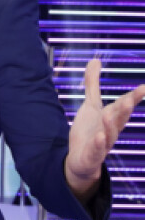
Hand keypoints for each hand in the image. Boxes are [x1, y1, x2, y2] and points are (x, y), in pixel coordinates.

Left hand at [65, 58, 144, 200]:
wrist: (80, 160)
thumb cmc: (90, 131)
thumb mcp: (91, 105)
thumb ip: (93, 84)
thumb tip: (95, 59)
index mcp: (112, 117)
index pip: (123, 105)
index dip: (133, 97)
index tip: (144, 87)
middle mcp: (110, 130)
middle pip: (120, 119)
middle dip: (125, 109)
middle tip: (130, 99)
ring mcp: (103, 144)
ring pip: (110, 134)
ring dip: (111, 125)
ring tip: (109, 114)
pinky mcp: (92, 156)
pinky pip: (97, 151)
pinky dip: (99, 144)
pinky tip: (100, 137)